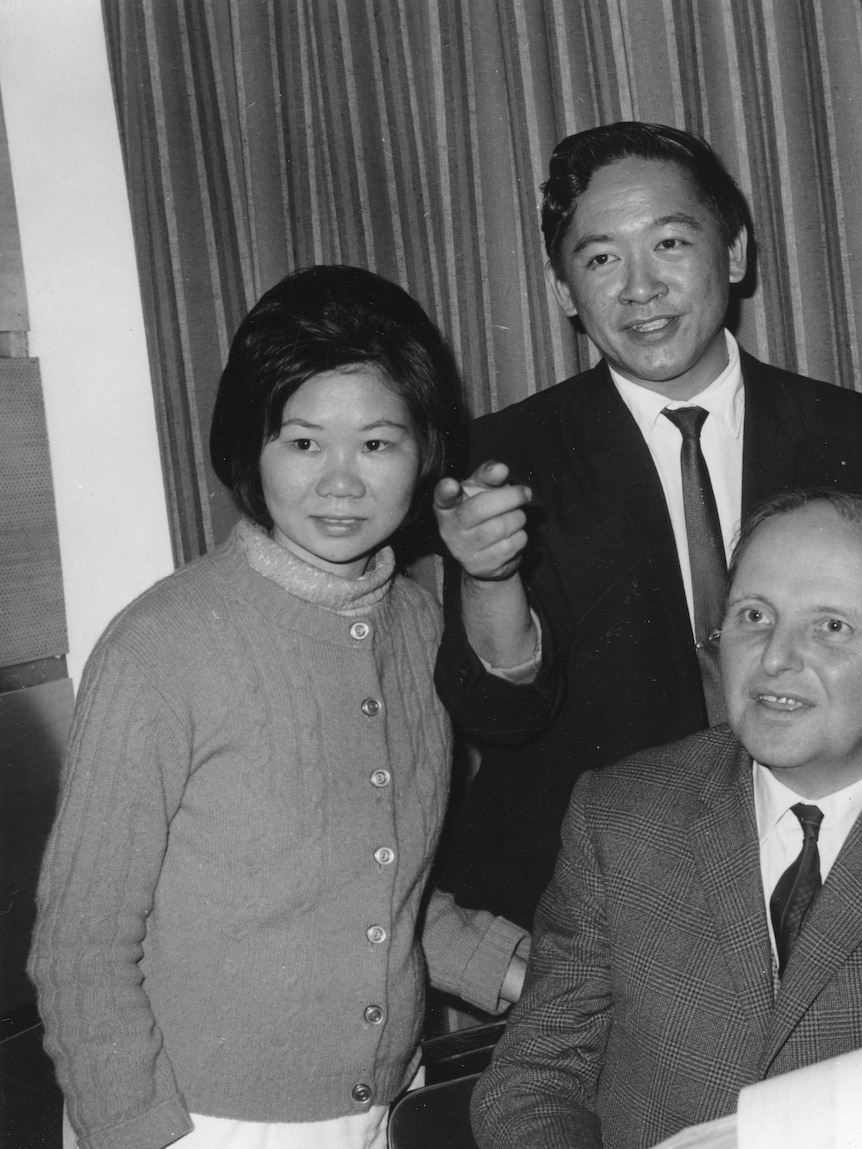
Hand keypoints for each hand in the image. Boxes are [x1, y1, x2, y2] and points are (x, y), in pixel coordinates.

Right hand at [433, 461, 530, 581]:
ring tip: (516, 517)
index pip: (442, 497)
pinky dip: (520, 537)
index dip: (446, 490)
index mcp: (446, 506)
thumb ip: (489, 474)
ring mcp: (462, 550)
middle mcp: (449, 529)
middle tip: (525, 493)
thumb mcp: (483, 489)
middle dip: (511, 497)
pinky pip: (510, 546)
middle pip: (481, 508)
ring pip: (500, 527)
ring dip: (518, 518)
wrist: (485, 553)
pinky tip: (513, 536)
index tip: (452, 485)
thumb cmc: (483, 511)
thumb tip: (501, 469)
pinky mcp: (479, 567)